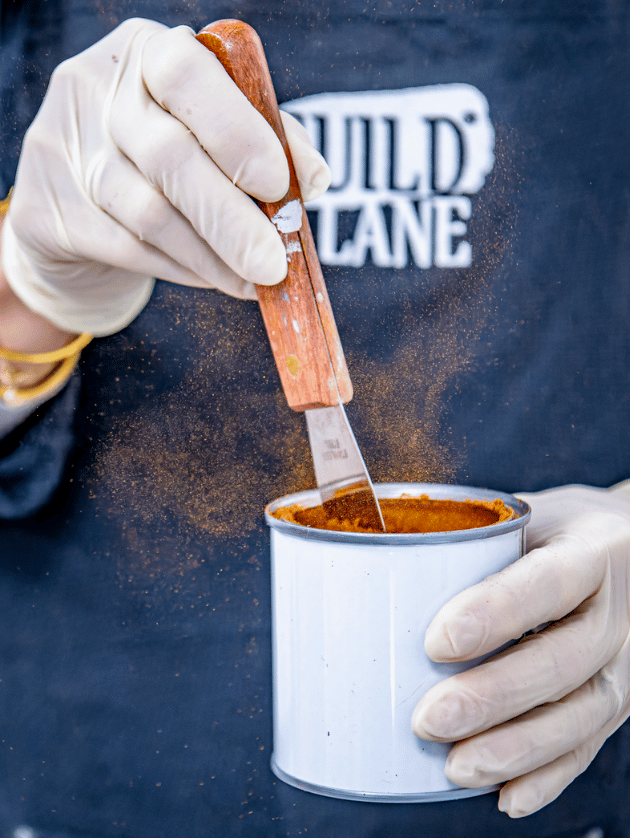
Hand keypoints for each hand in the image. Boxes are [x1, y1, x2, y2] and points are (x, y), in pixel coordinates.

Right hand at [1, 18, 329, 335]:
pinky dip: (183, 268)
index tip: (280, 186)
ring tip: (254, 281)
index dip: (238, 131)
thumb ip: (268, 142)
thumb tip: (314, 180)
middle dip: (233, 219)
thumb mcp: (216, 132)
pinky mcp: (46, 210)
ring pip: (150, 213)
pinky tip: (214, 276)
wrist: (79, 203)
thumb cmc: (166, 160)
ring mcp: (63, 148)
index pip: (188, 74)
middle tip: (275, 265)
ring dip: (214, 256)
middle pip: (170, 155)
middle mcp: (97, 89)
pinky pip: (128, 248)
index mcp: (147, 52)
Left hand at [411, 483, 629, 816]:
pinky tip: (505, 795)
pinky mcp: (620, 702)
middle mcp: (619, 612)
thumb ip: (474, 537)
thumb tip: (380, 556)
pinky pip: (588, 746)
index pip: (550, 583)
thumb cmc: (556, 531)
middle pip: (563, 662)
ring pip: (579, 716)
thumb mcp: (528, 516)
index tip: (437, 642)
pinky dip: (546, 777)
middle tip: (429, 718)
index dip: (496, 612)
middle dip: (492, 697)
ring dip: (515, 748)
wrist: (626, 554)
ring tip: (457, 766)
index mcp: (594, 551)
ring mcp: (625, 663)